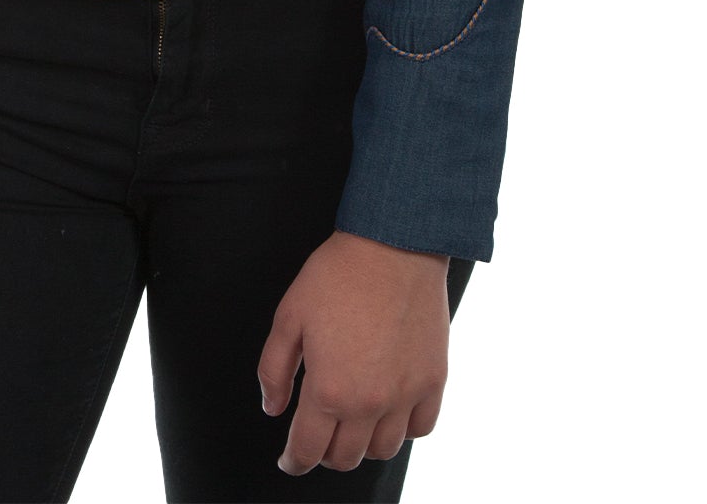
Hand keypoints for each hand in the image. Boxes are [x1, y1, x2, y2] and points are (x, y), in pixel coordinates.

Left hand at [258, 230, 451, 475]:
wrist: (394, 245)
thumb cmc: (339, 275)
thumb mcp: (289, 315)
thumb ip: (275, 369)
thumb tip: (273, 407)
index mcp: (329, 390)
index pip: (308, 450)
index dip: (294, 460)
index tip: (290, 459)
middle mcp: (370, 403)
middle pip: (345, 457)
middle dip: (325, 453)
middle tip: (318, 435)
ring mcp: (406, 395)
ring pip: (383, 450)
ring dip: (363, 444)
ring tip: (353, 424)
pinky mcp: (433, 380)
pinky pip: (421, 429)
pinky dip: (404, 430)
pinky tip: (390, 413)